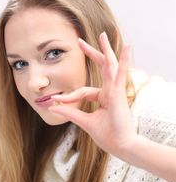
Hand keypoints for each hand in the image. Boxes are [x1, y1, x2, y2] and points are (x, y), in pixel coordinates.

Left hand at [49, 32, 135, 156]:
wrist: (120, 146)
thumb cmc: (107, 135)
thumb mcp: (85, 121)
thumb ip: (71, 112)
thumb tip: (54, 106)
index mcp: (104, 97)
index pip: (83, 91)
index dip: (68, 96)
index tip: (55, 99)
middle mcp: (110, 91)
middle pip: (101, 68)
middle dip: (92, 54)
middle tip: (80, 41)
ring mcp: (115, 91)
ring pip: (110, 66)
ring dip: (106, 50)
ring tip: (103, 35)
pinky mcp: (118, 94)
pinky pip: (120, 74)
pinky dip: (123, 60)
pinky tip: (127, 47)